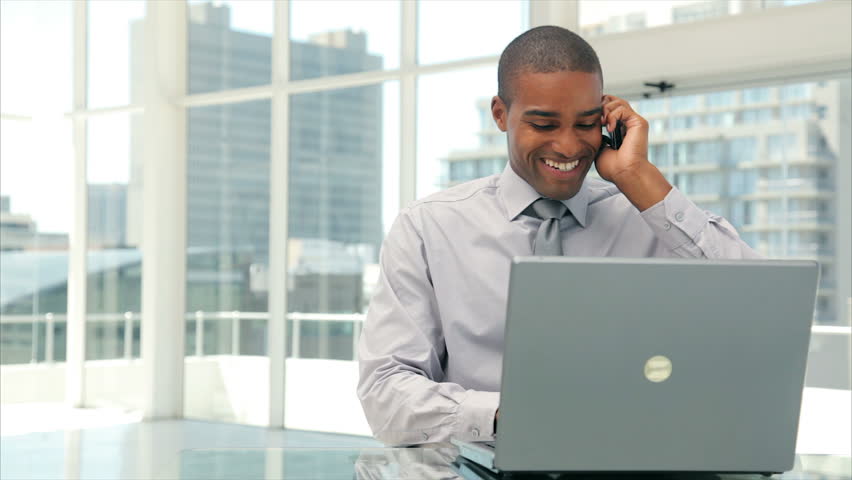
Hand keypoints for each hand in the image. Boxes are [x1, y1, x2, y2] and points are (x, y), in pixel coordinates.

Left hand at [596, 94, 670, 210]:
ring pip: (619, 102)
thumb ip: (597, 136)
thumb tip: (591, 127)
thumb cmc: (613, 167)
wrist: (624, 173)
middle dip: (602, 105)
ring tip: (602, 124)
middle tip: (597, 119)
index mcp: (619, 130)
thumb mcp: (599, 149)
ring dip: (606, 110)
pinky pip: (623, 108)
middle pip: (614, 101)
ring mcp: (634, 123)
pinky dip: (612, 115)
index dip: (598, 109)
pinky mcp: (639, 123)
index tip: (589, 118)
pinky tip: (609, 128)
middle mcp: (628, 124)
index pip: (609, 109)